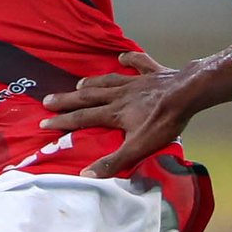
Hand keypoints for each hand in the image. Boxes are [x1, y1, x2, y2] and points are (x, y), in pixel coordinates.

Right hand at [40, 51, 193, 177]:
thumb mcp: (138, 147)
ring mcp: (136, 81)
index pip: (83, 117)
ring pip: (108, 80)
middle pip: (89, 96)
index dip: (63, 121)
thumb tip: (85, 174)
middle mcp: (120, 94)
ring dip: (92, 82)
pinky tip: (122, 57)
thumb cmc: (164, 122)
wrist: (187, 94)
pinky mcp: (153, 73)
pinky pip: (138, 63)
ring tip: (79, 84)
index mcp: (114, 112)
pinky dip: (129, 59)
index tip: (44, 122)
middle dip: (67, 99)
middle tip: (48, 100)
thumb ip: (112, 161)